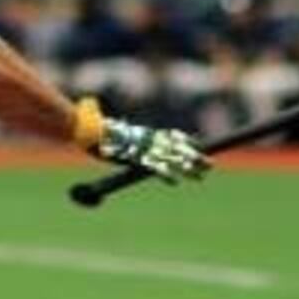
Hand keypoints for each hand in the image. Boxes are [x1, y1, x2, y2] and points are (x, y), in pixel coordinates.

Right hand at [93, 118, 210, 184]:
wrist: (86, 129)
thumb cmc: (92, 127)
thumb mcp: (106, 125)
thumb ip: (113, 123)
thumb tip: (107, 115)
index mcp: (142, 133)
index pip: (169, 135)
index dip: (185, 140)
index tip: (199, 143)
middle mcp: (147, 140)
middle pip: (177, 149)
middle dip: (195, 156)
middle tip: (211, 165)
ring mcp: (142, 148)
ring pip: (170, 159)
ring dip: (187, 168)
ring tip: (202, 176)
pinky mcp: (134, 158)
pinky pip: (153, 168)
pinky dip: (165, 174)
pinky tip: (175, 182)